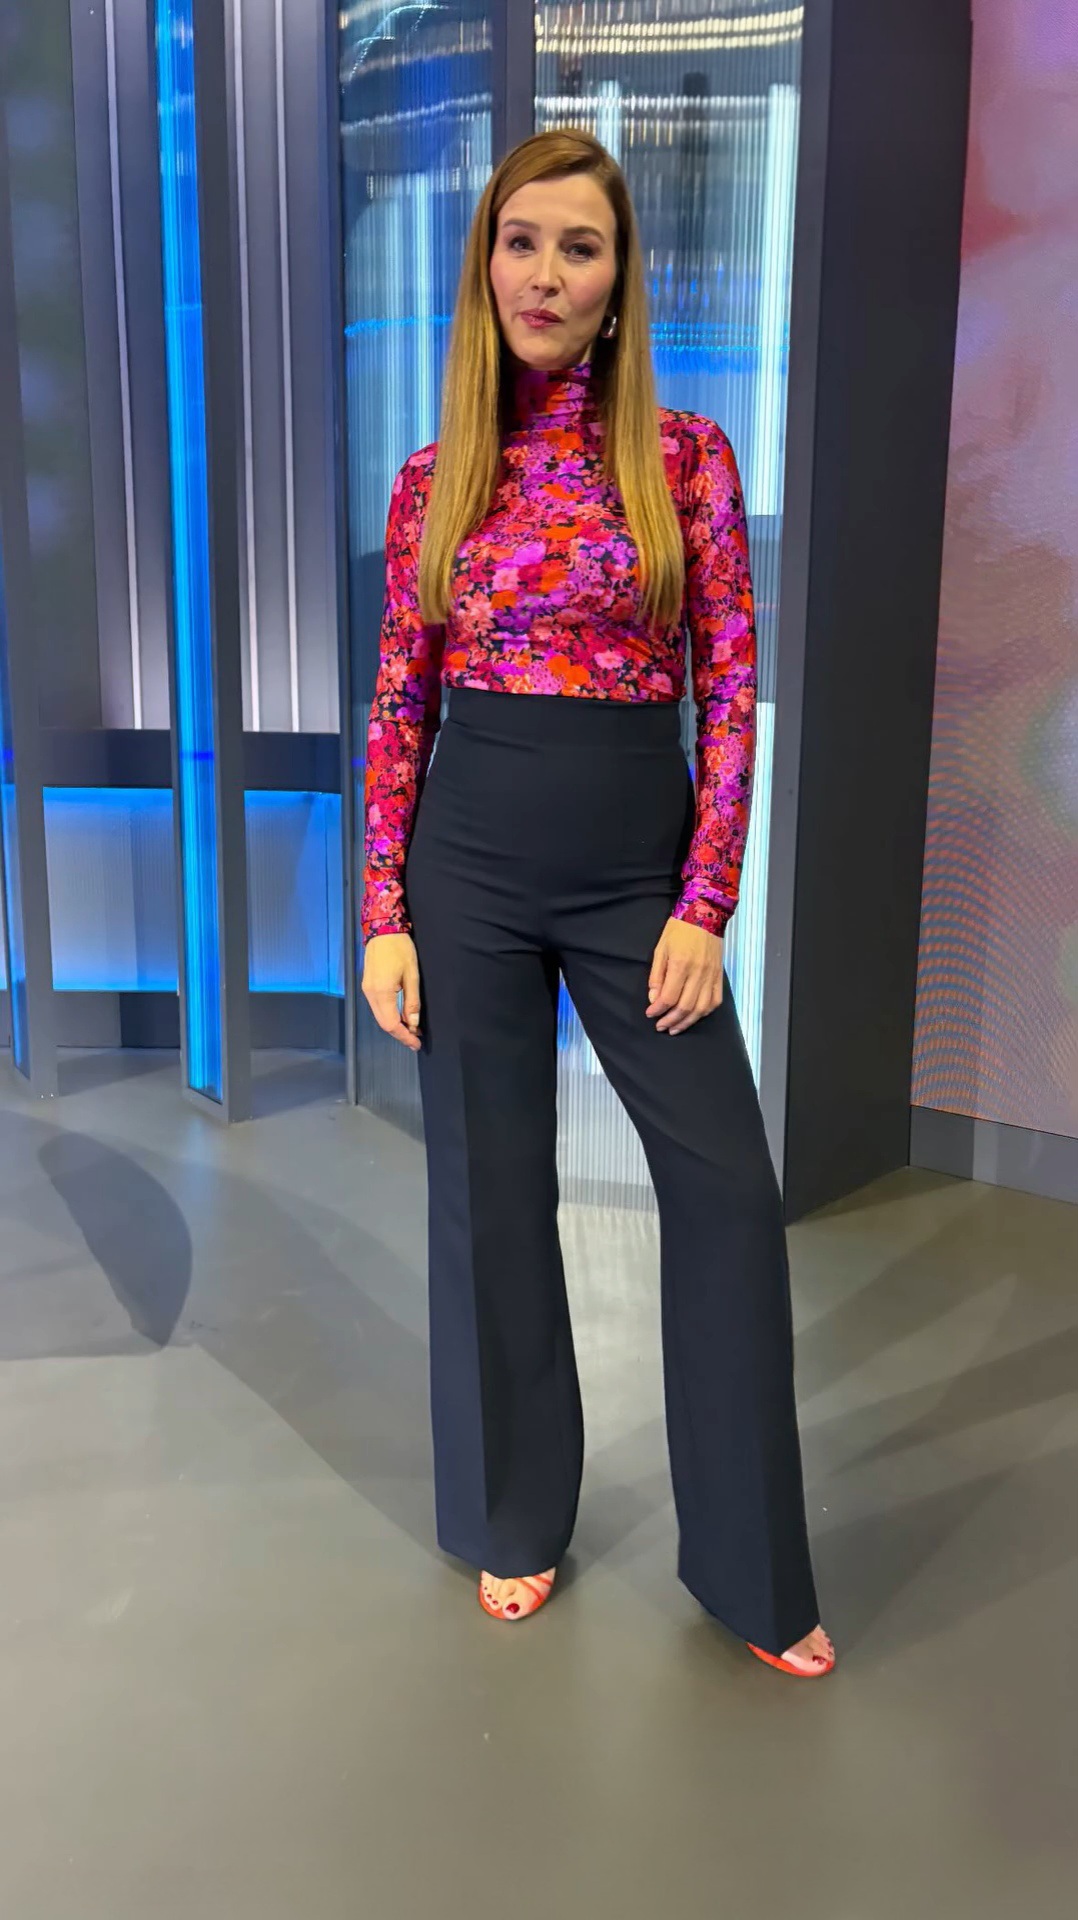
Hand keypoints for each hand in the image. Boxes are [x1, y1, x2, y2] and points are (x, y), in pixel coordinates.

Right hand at [361, 931, 422, 1050]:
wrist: (382, 929)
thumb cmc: (399, 948)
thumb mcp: (412, 975)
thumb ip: (412, 1001)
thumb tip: (413, 1023)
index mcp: (382, 992)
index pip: (391, 1024)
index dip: (404, 1036)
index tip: (416, 1043)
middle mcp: (370, 994)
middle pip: (383, 1024)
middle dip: (400, 1034)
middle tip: (416, 1040)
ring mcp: (367, 990)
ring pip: (380, 1017)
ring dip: (395, 1025)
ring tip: (412, 1029)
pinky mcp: (368, 986)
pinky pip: (378, 1007)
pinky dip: (389, 1015)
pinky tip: (401, 1015)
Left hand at [646, 918, 723, 1033]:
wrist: (705, 913)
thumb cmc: (679, 930)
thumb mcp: (660, 949)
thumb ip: (656, 976)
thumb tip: (654, 999)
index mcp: (681, 964)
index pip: (669, 997)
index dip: (658, 1010)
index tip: (650, 1014)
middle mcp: (698, 973)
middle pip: (685, 1007)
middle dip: (670, 1021)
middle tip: (660, 1026)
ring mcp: (711, 976)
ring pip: (701, 1009)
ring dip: (687, 1022)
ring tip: (675, 1028)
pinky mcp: (719, 976)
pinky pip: (715, 1002)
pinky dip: (704, 1013)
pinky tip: (693, 1017)